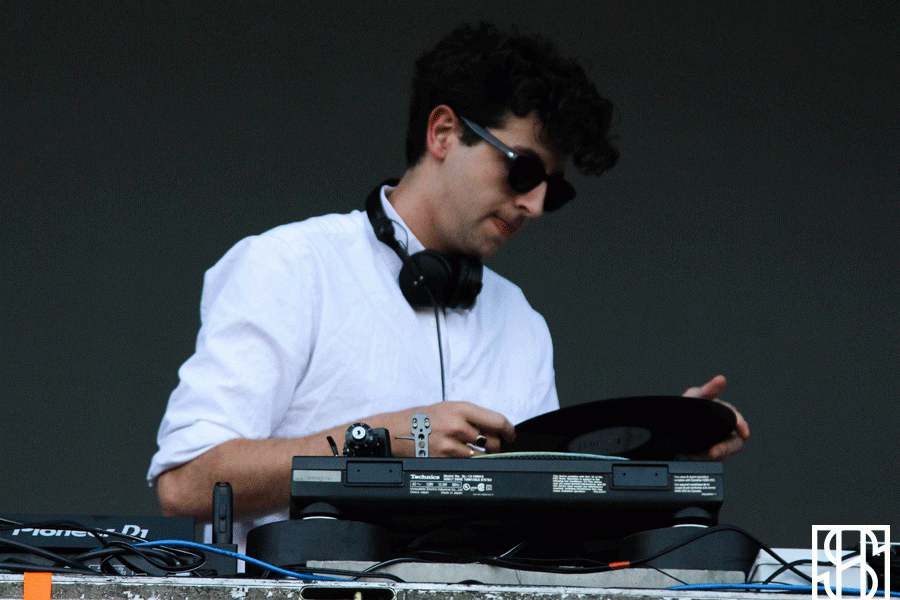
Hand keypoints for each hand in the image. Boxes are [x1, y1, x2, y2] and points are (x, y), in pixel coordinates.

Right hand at [391, 401, 514, 456]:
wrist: (397, 430)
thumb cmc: (422, 417)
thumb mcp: (448, 407)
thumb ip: (472, 416)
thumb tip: (494, 427)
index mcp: (462, 409)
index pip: (498, 421)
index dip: (509, 430)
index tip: (510, 435)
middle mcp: (459, 425)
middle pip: (493, 441)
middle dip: (495, 445)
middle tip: (488, 444)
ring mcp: (452, 444)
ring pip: (483, 455)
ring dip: (483, 455)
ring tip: (472, 450)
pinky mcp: (445, 459)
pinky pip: (468, 464)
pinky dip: (469, 462)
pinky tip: (460, 456)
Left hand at [682, 375, 749, 459]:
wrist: (670, 425)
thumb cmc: (686, 405)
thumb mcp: (695, 396)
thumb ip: (708, 390)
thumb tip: (721, 379)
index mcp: (725, 412)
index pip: (736, 418)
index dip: (740, 425)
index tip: (743, 432)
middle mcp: (726, 427)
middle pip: (735, 440)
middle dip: (726, 448)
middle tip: (713, 453)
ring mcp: (720, 441)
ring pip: (727, 451)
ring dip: (717, 454)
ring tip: (703, 456)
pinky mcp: (713, 453)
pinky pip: (715, 459)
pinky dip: (706, 458)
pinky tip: (696, 457)